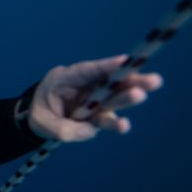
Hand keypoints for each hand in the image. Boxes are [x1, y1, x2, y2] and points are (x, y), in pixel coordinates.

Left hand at [28, 54, 163, 141]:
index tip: (125, 60)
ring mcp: (93, 102)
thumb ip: (65, 128)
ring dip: (128, 98)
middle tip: (154, 80)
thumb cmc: (40, 114)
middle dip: (130, 80)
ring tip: (140, 96)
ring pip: (112, 99)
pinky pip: (107, 119)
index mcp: (65, 78)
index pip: (86, 70)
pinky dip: (116, 123)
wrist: (37, 121)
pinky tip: (124, 126)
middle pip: (109, 83)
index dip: (106, 66)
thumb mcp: (43, 122)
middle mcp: (84, 87)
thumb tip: (91, 131)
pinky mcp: (97, 116)